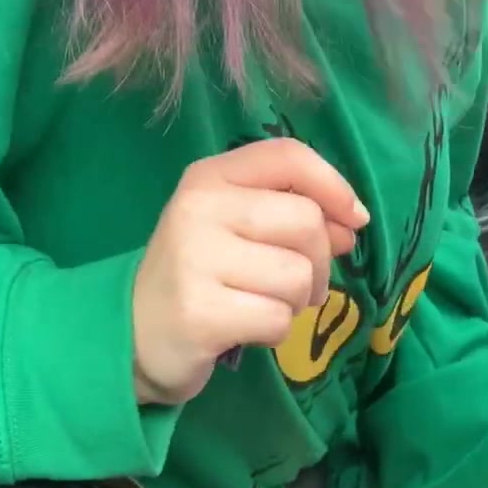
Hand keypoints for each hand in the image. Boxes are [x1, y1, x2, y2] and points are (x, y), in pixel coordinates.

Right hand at [131, 138, 368, 404]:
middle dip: (319, 261)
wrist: (133, 331)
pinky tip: (246, 328)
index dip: (334, 185)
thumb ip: (292, 212)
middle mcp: (198, 208)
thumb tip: (352, 223)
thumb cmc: (199, 271)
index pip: (288, 155)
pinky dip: (275, 332)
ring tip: (264, 304)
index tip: (353, 219)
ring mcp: (195, 260)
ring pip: (297, 276)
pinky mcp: (200, 313)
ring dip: (295, 301)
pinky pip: (278, 319)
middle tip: (296, 284)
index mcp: (209, 177)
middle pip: (306, 222)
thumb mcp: (237, 225)